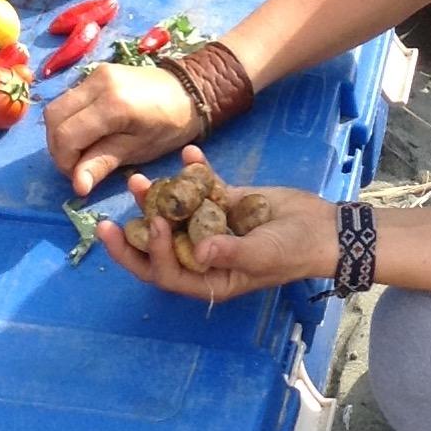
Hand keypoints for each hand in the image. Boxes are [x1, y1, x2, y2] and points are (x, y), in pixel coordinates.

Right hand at [44, 62, 199, 194]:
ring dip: (61, 132)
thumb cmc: (170, 125)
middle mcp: (99, 82)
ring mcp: (96, 72)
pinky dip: (70, 118)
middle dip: (58, 147)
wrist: (190, 91)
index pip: (67, 135)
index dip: (65, 161)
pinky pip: (70, 97)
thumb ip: (103, 163)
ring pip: (58, 105)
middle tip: (76, 166)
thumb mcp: (139, 149)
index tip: (78, 177)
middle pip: (54, 116)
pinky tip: (87, 132)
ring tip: (81, 151)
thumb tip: (77, 186)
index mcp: (113, 104)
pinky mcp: (97, 71)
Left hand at [96, 146, 337, 302]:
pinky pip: (204, 187)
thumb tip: (197, 250)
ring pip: (177, 214)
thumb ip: (229, 252)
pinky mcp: (228, 201)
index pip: (167, 272)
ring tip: (138, 179)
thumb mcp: (263, 255)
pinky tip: (188, 152)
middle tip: (107, 218)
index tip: (154, 225)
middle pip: (162, 245)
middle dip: (137, 231)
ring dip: (158, 199)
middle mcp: (204, 253)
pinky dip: (195, 171)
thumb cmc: (294, 251)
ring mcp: (214, 225)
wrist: (324, 226)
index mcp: (209, 278)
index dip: (154, 252)